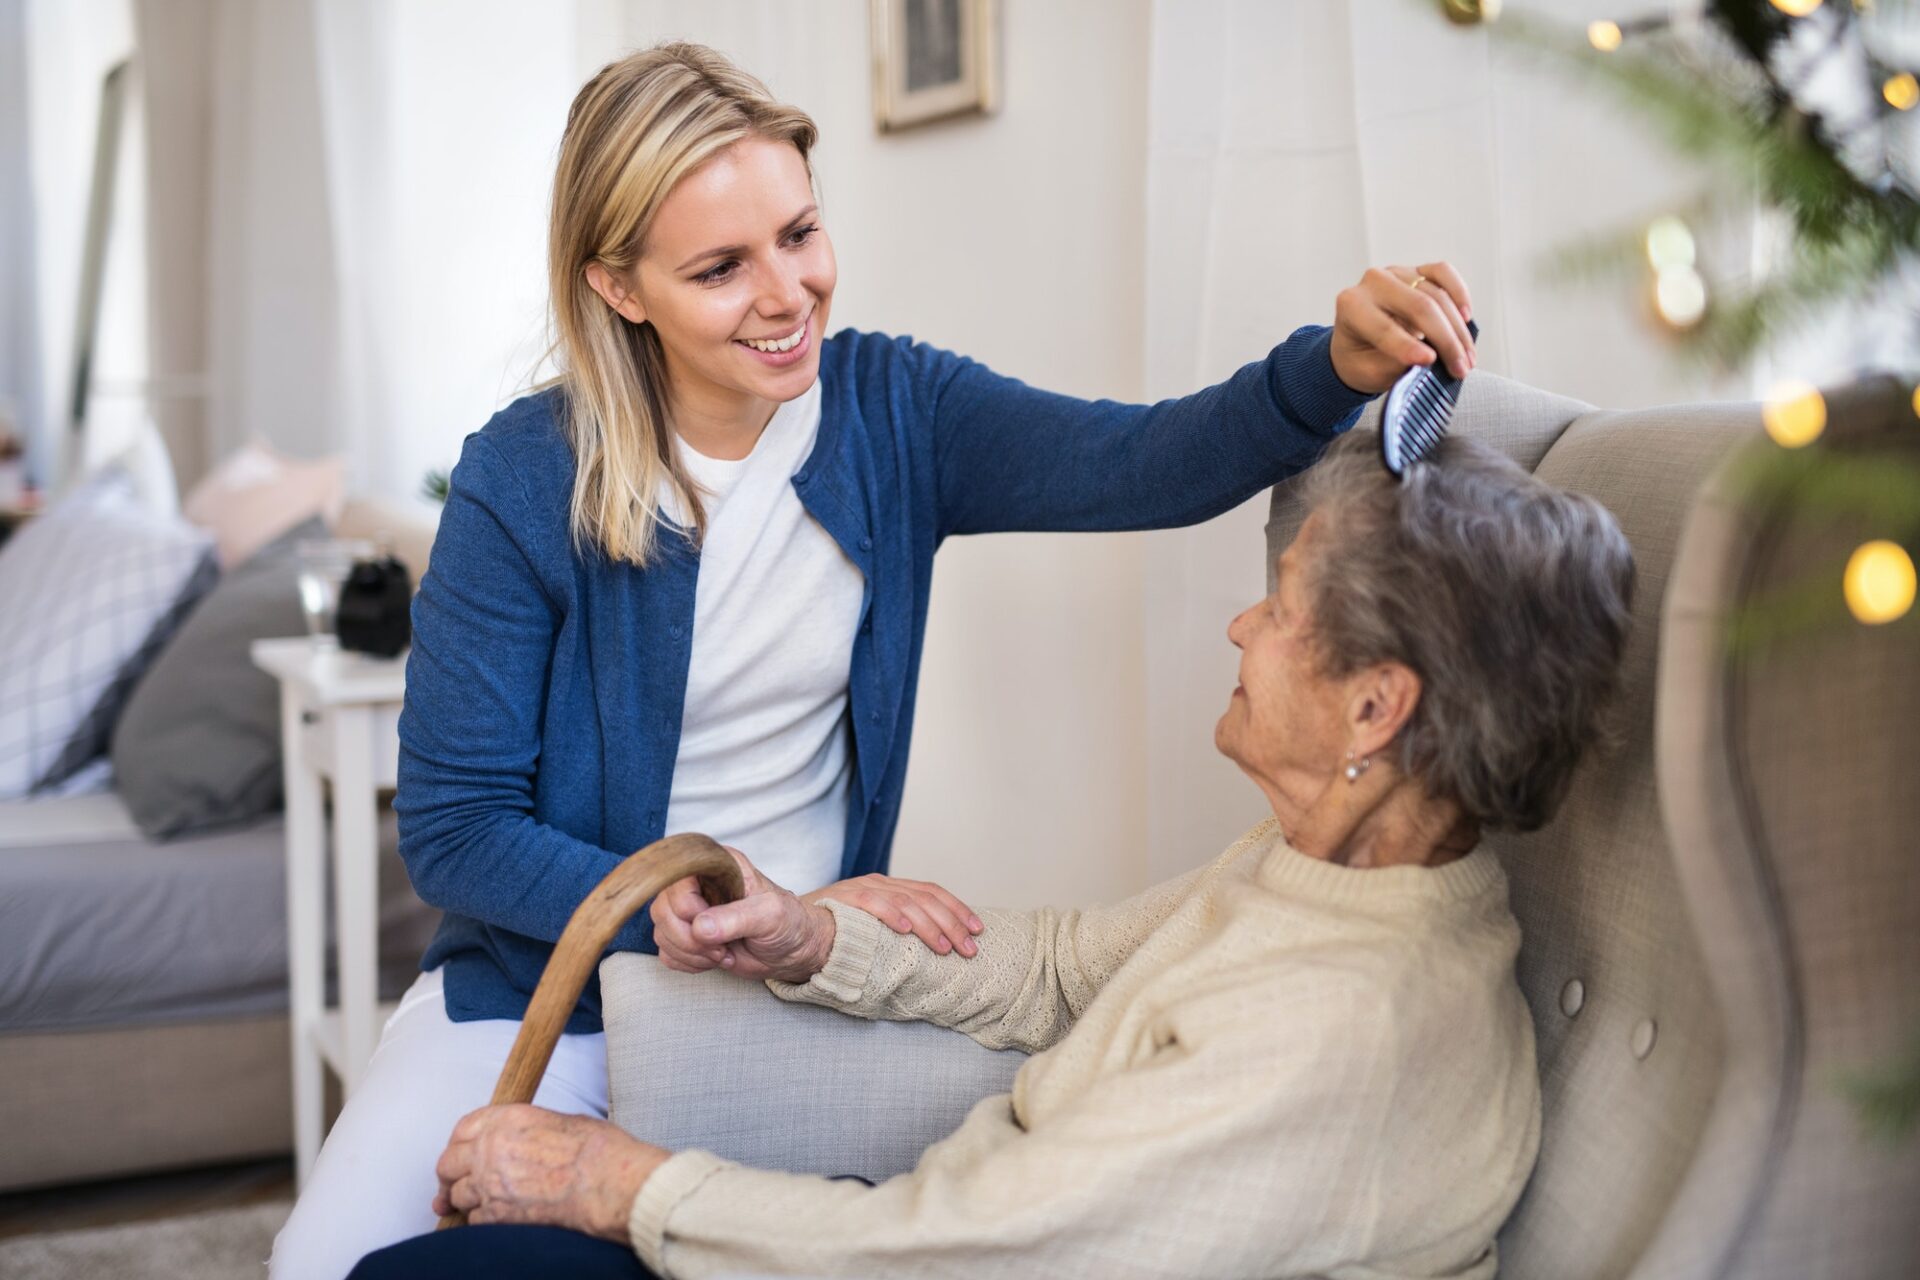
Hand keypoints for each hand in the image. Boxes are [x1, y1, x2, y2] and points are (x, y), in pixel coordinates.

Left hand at [433, 1104, 668, 1243]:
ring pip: (456, 1195)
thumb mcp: (560, 1121)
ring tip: (473, 1205)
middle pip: (447, 1164)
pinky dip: (480, 1220)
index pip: (463, 1128)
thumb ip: (529, 1130)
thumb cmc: (596, 1149)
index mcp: (506, 1119)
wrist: (605, 1181)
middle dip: (448, 1176)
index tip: (457, 1152)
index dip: (457, 1142)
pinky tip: (494, 1218)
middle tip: (449, 1186)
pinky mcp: (496, 1215)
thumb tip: (526, 1141)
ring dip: (464, 1200)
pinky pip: (473, 1220)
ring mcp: (489, 1183)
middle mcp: (489, 1149)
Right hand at [651, 846, 836, 981]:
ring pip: (661, 933)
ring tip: (723, 953)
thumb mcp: (771, 915)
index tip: (715, 925)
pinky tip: (714, 959)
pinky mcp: (687, 936)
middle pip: (662, 910)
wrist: (792, 951)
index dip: (689, 908)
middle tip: (722, 948)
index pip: (676, 879)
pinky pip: (666, 953)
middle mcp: (697, 884)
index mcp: (715, 865)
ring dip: (691, 953)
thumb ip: (737, 918)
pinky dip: (688, 963)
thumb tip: (701, 928)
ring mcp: (689, 911)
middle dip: (690, 939)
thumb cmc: (788, 922)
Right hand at [801, 874, 982, 958]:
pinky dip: (891, 914)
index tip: (979, 930)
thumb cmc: (834, 932)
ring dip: (929, 926)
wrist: (789, 924)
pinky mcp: (841, 898)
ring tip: (945, 947)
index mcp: (889, 886)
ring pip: (905, 902)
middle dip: (952, 923)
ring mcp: (860, 888)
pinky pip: (871, 902)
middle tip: (970, 948)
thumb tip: (938, 948)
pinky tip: (906, 930)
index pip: (931, 892)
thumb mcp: (872, 926)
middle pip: (925, 898)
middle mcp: (879, 882)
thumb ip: (897, 929)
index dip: (957, 909)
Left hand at [1330, 261, 1476, 394]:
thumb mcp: (1371, 371)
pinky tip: (1466, 317)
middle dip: (1445, 341)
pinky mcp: (1417, 271)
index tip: (1430, 361)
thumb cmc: (1362, 358)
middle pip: (1419, 307)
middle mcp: (1373, 283)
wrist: (1360, 344)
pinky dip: (1459, 294)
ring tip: (1467, 358)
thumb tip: (1430, 357)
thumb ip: (1396, 363)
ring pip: (1437, 295)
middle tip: (1460, 368)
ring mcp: (1397, 273)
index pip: (1383, 327)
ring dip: (1458, 330)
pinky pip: (1443, 273)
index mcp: (1351, 306)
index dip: (1408, 345)